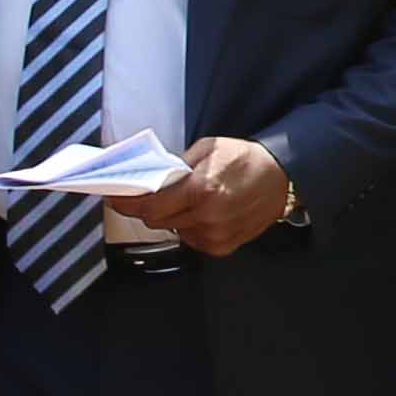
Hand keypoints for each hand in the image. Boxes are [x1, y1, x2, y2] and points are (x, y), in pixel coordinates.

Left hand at [103, 135, 291, 257]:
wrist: (281, 176)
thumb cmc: (244, 159)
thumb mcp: (207, 149)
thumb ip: (176, 167)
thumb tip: (150, 180)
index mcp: (200, 189)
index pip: (149, 206)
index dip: (127, 203)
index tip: (115, 198)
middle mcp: (206, 216)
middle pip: (156, 221)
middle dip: (149, 208)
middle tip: (151, 195)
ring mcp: (215, 235)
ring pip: (173, 232)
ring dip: (172, 218)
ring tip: (186, 202)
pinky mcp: (223, 246)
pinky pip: (192, 240)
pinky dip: (189, 228)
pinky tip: (202, 213)